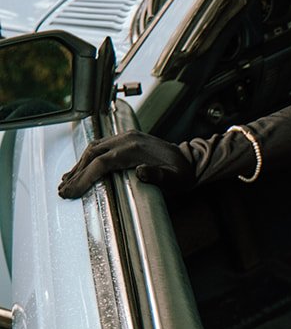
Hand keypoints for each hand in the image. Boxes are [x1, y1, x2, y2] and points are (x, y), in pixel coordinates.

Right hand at [58, 132, 194, 198]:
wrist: (190, 160)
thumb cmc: (182, 174)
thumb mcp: (176, 179)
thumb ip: (159, 177)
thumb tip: (141, 171)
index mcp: (135, 149)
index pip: (101, 162)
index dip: (84, 177)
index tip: (71, 192)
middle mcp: (127, 139)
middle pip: (92, 154)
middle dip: (76, 173)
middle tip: (63, 191)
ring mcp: (125, 137)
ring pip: (94, 148)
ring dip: (79, 165)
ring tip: (66, 182)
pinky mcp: (126, 139)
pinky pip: (101, 146)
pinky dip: (88, 158)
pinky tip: (81, 168)